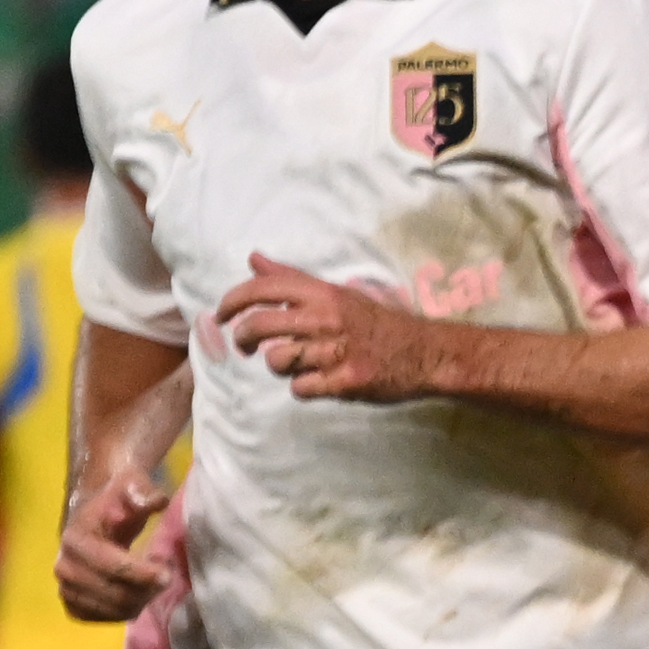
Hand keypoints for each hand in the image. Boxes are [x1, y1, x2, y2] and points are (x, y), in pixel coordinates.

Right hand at [54, 460, 172, 622]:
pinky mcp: (71, 603)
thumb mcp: (131, 486)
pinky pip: (101, 619)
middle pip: (115, 595)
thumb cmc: (116, 500)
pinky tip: (135, 596)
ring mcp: (65, 587)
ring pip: (112, 611)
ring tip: (151, 584)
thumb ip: (142, 492)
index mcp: (76, 540)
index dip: (143, 574)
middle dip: (146, 590)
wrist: (93, 512)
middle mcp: (64, 567)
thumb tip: (155, 501)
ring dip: (138, 602)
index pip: (113, 568)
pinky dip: (123, 612)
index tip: (168, 575)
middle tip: (165, 577)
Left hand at [215, 257, 448, 403]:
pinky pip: (301, 388)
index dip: (233, 301)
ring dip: (280, 366)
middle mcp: (327, 318)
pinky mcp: (347, 381)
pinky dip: (303, 388)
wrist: (426, 353)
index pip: (263, 288)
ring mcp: (337, 351)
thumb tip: (253, 260)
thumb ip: (293, 279)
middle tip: (247, 346)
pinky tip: (318, 381)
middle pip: (260, 325)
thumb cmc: (377, 323)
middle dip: (244, 338)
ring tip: (297, 364)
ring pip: (278, 360)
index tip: (221, 314)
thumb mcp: (337, 293)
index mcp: (323, 293)